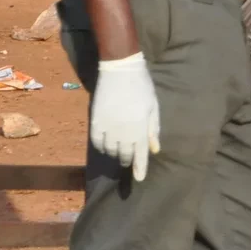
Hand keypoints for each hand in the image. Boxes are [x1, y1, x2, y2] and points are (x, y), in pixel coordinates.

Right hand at [91, 53, 160, 181]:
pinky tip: (106, 145)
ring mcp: (108, 126)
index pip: (140, 154)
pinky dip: (102, 147)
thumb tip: (155, 149)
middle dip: (128, 160)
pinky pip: (97, 141)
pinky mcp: (96, 121)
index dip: (140, 168)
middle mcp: (124, 131)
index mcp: (140, 128)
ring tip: (119, 151)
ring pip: (110, 150)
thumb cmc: (142, 87)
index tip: (139, 179)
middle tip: (129, 160)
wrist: (120, 70)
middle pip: (124, 154)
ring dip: (115, 153)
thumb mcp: (153, 108)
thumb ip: (153, 130)